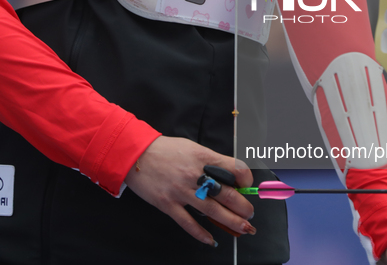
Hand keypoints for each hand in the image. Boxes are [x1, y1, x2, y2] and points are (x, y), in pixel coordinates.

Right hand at [124, 136, 254, 245]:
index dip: (246, 179)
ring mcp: (181, 191)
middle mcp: (194, 175)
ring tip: (243, 228)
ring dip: (231, 221)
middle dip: (243, 207)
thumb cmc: (166, 150)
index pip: (234, 169)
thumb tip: (230, 175)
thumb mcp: (193, 148)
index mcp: (203, 157)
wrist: (136, 155)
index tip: (247, 186)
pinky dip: (201, 234)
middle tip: (250, 214)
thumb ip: (211, 161)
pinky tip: (211, 239)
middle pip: (227, 194)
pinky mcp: (168, 204)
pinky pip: (188, 223)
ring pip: (212, 211)